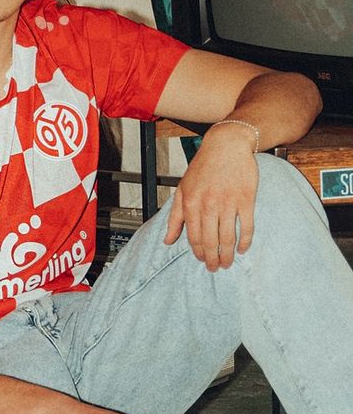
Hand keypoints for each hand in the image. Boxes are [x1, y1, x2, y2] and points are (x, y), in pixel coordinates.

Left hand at [163, 128, 258, 268]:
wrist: (226, 146)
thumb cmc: (203, 168)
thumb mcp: (182, 189)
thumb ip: (175, 216)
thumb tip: (168, 240)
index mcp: (191, 203)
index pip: (193, 236)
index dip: (198, 252)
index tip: (202, 260)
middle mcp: (208, 205)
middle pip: (210, 241)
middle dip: (212, 259)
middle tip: (215, 268)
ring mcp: (228, 203)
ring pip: (227, 238)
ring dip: (227, 255)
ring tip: (227, 263)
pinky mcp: (246, 200)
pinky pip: (246, 227)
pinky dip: (244, 242)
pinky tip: (242, 249)